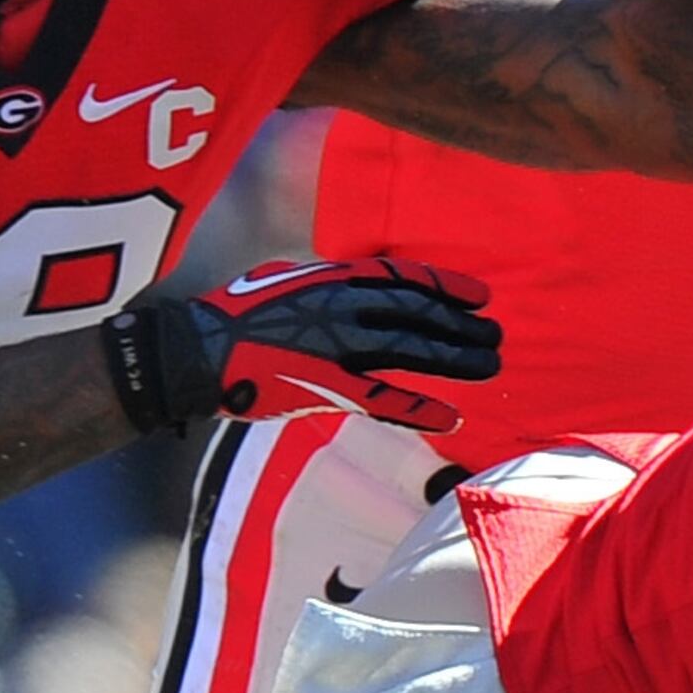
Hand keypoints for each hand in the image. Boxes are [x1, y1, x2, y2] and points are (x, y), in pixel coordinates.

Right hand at [103, 256, 501, 437]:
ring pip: (411, 350)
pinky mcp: (324, 387)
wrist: (196, 351)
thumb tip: (353, 284)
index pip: (403, 276)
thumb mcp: (286, 279)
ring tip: (490, 365)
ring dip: (455, 358)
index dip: (446, 285)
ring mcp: (336, 347)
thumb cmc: (236, 314)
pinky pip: (382, 398)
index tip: (480, 294)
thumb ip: (326, 281)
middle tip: (496, 335)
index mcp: (332, 277)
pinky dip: (418, 408)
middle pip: (418, 313)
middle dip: (461, 324)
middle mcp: (342, 306)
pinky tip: (452, 417)